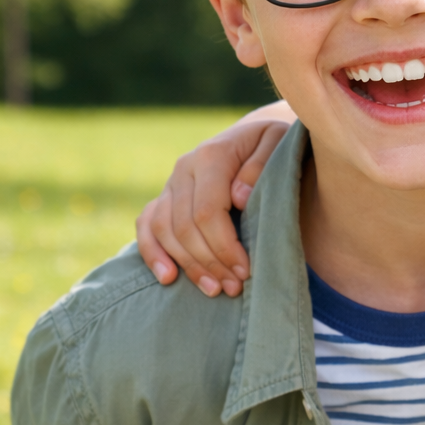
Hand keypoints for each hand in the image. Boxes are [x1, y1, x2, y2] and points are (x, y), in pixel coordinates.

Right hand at [136, 118, 289, 296]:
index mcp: (211, 156)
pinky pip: (147, 225)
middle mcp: (183, 168)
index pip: (207, 211)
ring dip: (187, 265)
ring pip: (164, 230)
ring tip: (214, 289)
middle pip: (185, 226)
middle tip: (235, 288)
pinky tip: (167, 278)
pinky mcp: (165, 196)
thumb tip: (239, 197)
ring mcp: (170, 183)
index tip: (245, 270)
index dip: (223, 246)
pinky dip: (152, 252)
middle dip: (210, 262)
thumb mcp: (277, 142)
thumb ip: (261, 165)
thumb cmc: (272, 143)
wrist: (253, 135)